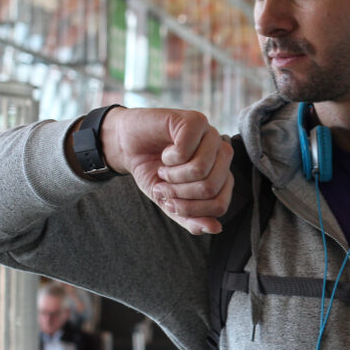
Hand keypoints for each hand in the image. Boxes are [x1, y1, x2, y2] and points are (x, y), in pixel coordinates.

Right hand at [91, 108, 233, 234]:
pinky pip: (187, 150)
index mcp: (221, 174)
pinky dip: (169, 158)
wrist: (127, 144)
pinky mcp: (196, 120)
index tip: (169, 203)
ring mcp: (211, 135)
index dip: (191, 211)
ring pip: (201, 170)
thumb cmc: (152, 170)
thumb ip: (191, 218)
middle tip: (163, 186)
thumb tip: (215, 228)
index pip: (220, 205)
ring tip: (164, 169)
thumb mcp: (169, 201)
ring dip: (173, 175)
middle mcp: (222, 154)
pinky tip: (166, 152)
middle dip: (179, 193)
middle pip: (211, 188)